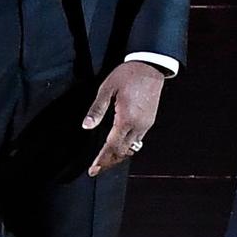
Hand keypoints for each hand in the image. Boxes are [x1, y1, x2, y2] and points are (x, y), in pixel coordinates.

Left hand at [83, 60, 163, 177]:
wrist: (150, 66)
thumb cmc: (127, 75)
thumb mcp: (107, 89)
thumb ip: (96, 109)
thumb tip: (86, 126)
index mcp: (126, 118)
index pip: (112, 146)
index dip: (102, 160)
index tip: (93, 170)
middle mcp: (138, 125)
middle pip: (122, 152)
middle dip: (109, 162)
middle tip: (97, 169)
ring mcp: (146, 125)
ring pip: (131, 148)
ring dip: (119, 156)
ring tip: (106, 160)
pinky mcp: (149, 121)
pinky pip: (137, 140)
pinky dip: (127, 147)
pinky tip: (119, 146)